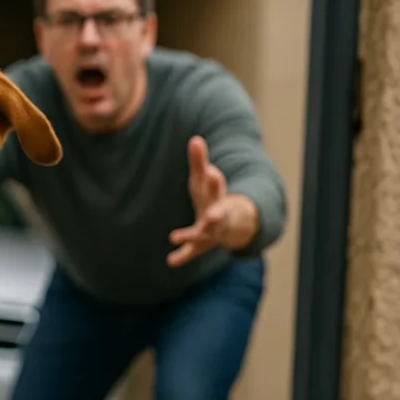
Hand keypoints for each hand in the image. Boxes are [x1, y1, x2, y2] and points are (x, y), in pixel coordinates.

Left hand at [167, 136, 258, 266]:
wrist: (229, 224)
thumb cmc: (212, 197)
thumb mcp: (205, 180)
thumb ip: (199, 162)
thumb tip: (195, 139)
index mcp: (216, 196)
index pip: (216, 186)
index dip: (214, 179)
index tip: (212, 172)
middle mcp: (217, 214)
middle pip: (217, 212)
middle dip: (216, 213)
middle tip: (214, 215)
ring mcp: (210, 232)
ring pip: (204, 235)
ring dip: (192, 236)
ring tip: (175, 237)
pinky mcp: (201, 245)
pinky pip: (192, 252)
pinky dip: (182, 256)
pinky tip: (170, 261)